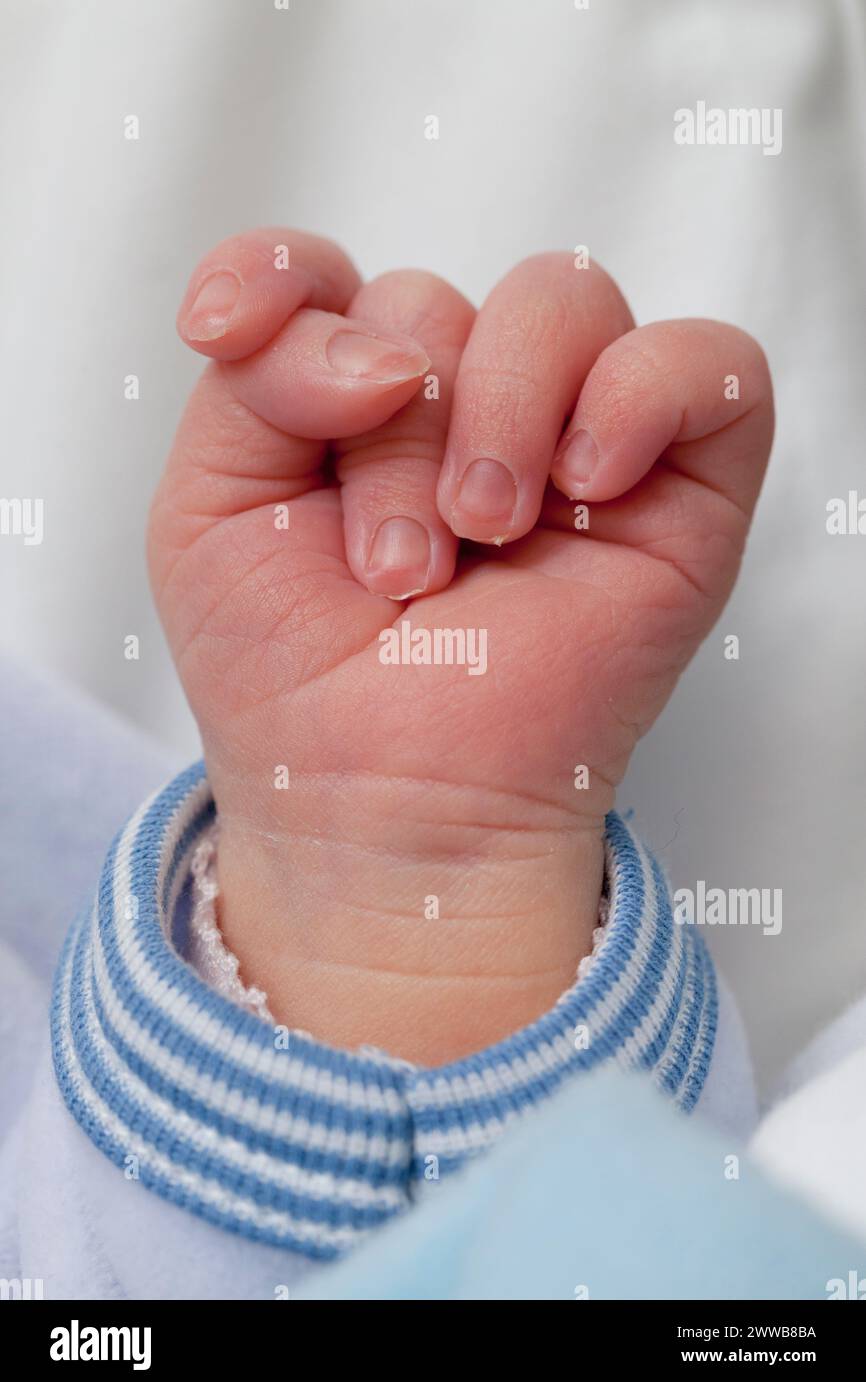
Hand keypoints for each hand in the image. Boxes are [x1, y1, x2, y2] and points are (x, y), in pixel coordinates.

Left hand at [149, 229, 772, 1063]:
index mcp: (356, 409)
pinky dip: (639, 396)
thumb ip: (255, 378)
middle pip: (430, 303)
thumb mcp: (210, 511)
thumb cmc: (295, 681)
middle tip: (392, 571)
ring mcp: (573, 442)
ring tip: (483, 539)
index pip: (330, 274)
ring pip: (560, 300)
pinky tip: (581, 488)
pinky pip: (707, 362)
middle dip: (390, 438)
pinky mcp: (679, 491)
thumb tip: (387, 346)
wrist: (382, 805)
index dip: (276, 277)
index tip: (223, 336)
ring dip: (495, 417)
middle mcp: (465, 411)